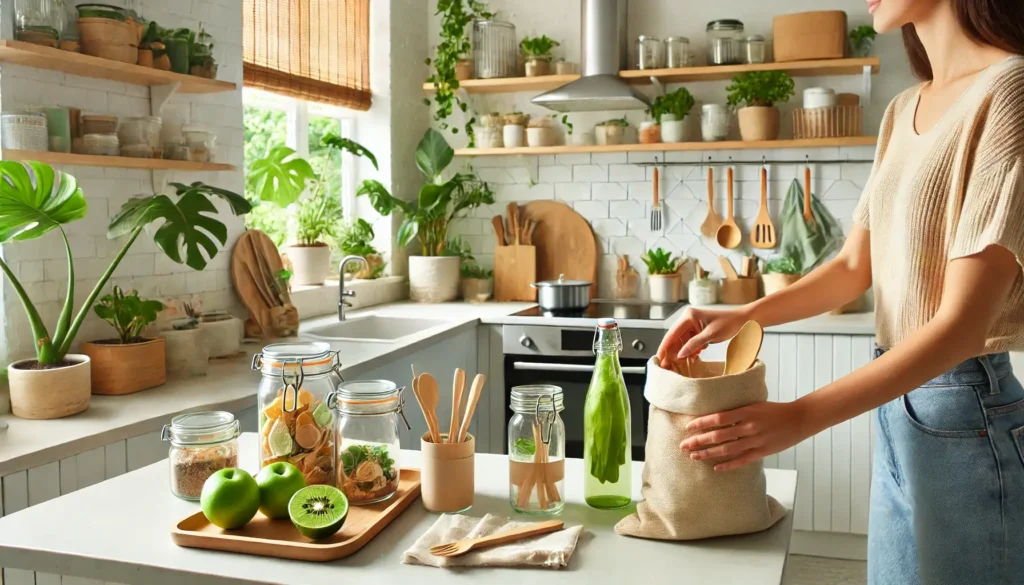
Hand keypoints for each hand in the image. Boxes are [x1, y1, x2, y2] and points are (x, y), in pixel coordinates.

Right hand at [656, 306, 749, 362]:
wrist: (745, 320)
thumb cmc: (730, 323)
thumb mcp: (711, 335)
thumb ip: (693, 344)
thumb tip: (680, 355)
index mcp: (689, 316)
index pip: (672, 333)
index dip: (664, 346)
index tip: (659, 358)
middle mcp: (689, 319)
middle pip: (675, 338)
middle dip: (672, 351)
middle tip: (666, 365)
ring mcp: (694, 325)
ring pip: (682, 341)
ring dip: (682, 352)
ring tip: (679, 364)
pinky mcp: (699, 331)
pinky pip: (690, 342)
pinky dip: (691, 350)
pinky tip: (692, 357)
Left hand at [679, 401, 814, 471]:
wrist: (799, 419)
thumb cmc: (774, 410)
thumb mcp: (754, 404)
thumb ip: (736, 410)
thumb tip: (714, 415)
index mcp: (746, 411)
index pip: (718, 418)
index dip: (701, 423)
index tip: (688, 427)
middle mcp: (749, 426)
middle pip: (718, 436)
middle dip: (699, 441)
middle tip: (683, 445)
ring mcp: (756, 441)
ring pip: (727, 450)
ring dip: (708, 454)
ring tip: (693, 456)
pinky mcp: (762, 452)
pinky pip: (742, 461)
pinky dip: (728, 465)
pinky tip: (715, 468)